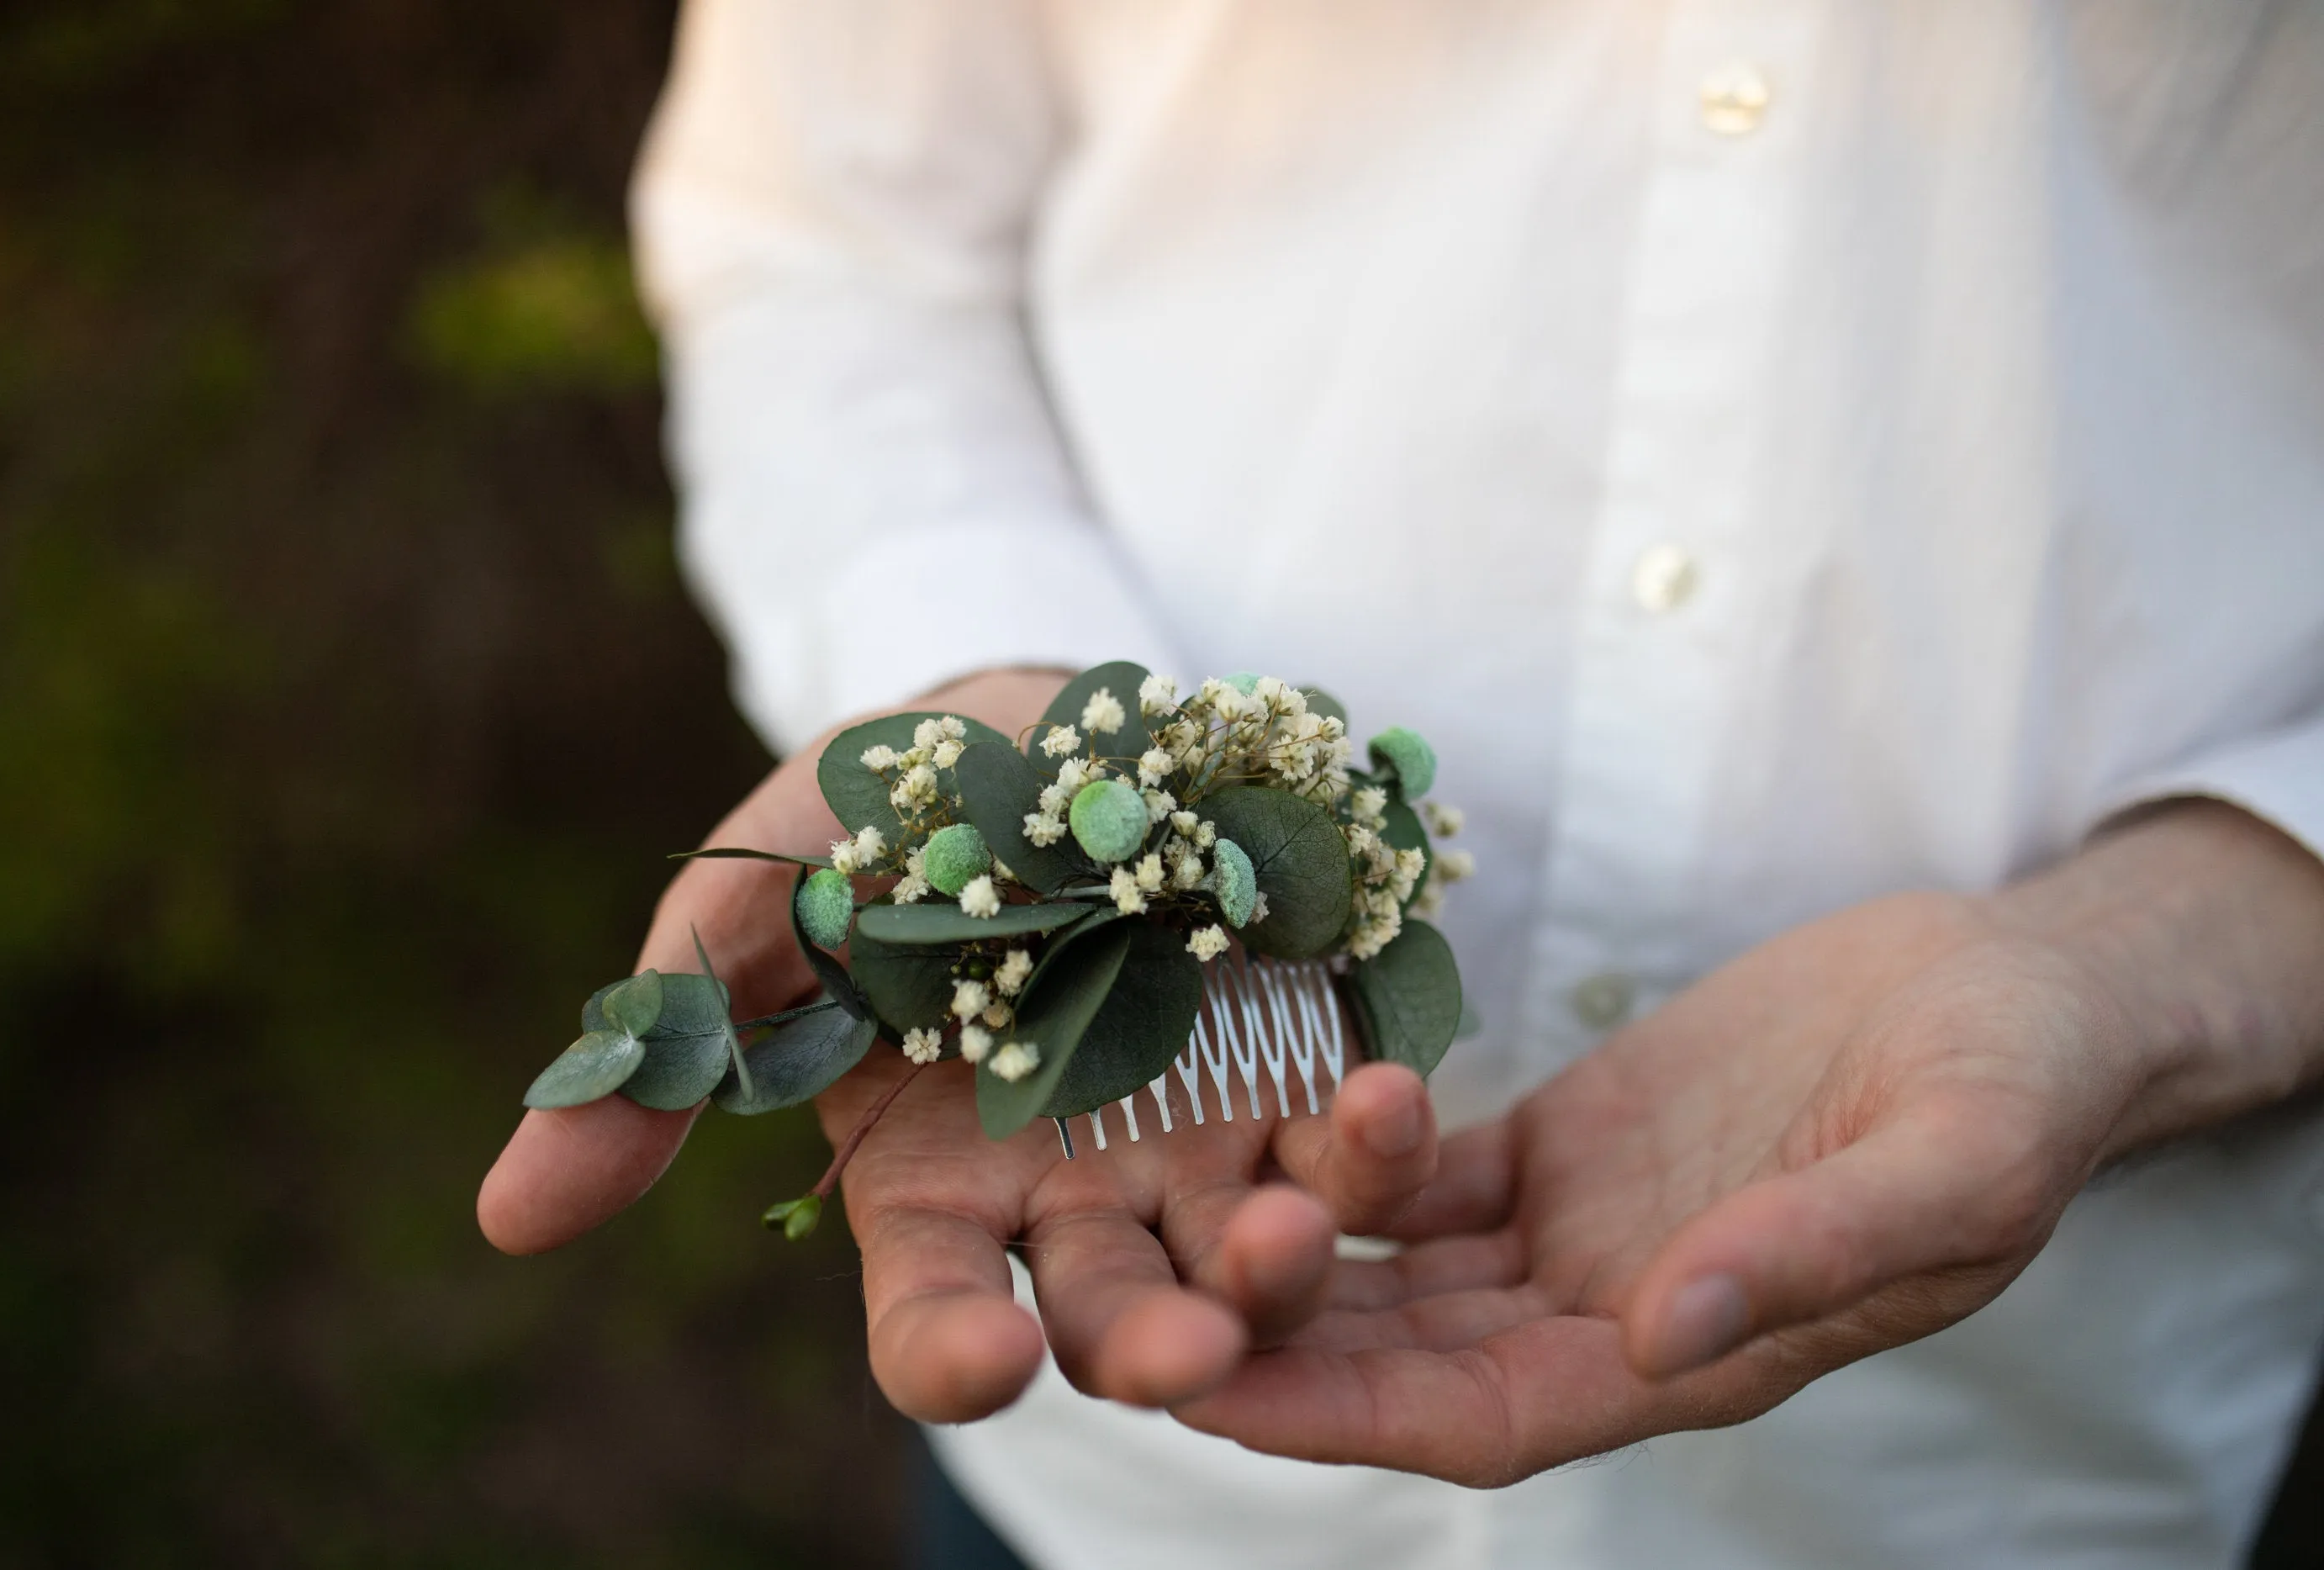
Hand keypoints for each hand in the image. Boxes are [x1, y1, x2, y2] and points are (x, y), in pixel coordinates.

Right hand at [476, 666, 1441, 1421]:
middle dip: (1152, 1340)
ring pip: (1250, 1252)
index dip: (953, 1352)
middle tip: (1187, 1346)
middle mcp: (1074, 1199)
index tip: (981, 1358)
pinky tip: (1387, 1097)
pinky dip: (1377, 1136)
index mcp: (930, 1191)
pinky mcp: (1304, 1064)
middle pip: (1115, 1316)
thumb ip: (660, 1053)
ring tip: (1301, 1225)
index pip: (936, 1318)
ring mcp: (1201, 1141)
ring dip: (1285, 1262)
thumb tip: (509, 1220)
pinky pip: (1354, 1133)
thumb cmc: (869, 824)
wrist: (1034, 723)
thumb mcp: (751, 913)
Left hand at [1172, 801, 2323, 1484]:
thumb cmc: (2011, 1088)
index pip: (1489, 1421)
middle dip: (1270, 1349)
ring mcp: (1579, 1225)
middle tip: (1122, 1317)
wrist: (2009, 989)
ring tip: (1149, 1229)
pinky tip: (1246, 1134)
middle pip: (1406, 1358)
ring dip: (1281, 1261)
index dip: (1349, 1422)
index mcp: (1695, 1352)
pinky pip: (1425, 1168)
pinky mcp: (1564, 1138)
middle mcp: (1612, 1308)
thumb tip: (1671, 1335)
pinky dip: (1342, 1159)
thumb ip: (1814, 1250)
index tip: (1216, 1399)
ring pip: (1395, 1272)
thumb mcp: (1951, 1167)